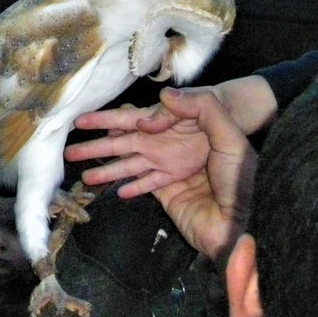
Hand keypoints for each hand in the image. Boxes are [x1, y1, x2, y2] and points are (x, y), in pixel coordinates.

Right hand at [69, 87, 255, 261]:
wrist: (247, 219)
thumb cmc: (242, 175)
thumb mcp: (228, 134)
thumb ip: (200, 108)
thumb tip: (162, 97)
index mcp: (178, 129)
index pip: (135, 120)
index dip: (108, 119)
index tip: (83, 119)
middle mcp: (168, 148)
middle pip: (125, 144)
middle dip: (97, 146)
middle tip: (69, 149)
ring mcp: (168, 171)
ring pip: (128, 166)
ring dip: (106, 169)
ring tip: (84, 175)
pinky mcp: (170, 194)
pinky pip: (144, 186)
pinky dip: (129, 185)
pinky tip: (114, 189)